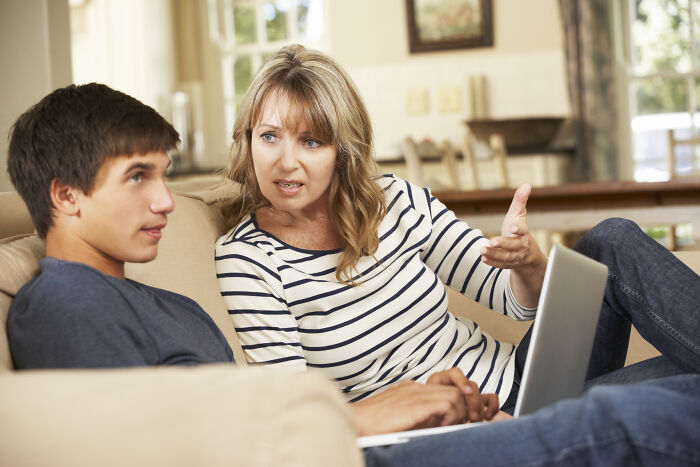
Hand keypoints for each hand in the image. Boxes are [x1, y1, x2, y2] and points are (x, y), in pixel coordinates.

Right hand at [352, 370, 498, 435]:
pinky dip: (451, 416)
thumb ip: (413, 413)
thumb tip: (431, 424)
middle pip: (453, 389)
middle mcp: (416, 387)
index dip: (454, 404)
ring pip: (455, 395)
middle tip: (458, 425)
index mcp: (410, 389)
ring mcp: (417, 393)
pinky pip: (448, 403)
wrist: (356, 421)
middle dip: (462, 408)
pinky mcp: (418, 403)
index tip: (454, 421)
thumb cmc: (371, 423)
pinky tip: (442, 427)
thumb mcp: (396, 414)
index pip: (443, 388)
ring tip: (451, 427)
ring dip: (459, 413)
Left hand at [426, 368, 498, 421]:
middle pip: (470, 385)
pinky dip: (491, 406)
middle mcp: (454, 384)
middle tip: (472, 417)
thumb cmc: (425, 414)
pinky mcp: (476, 400)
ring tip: (475, 421)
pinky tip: (487, 417)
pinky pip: (490, 398)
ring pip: (479, 392)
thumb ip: (434, 408)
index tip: (466, 393)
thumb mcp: (426, 409)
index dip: (462, 381)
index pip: (454, 373)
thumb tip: (442, 416)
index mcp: (439, 380)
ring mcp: (466, 391)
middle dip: (473, 402)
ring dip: (479, 407)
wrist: (427, 420)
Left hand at [480, 184, 543, 270]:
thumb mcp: (519, 216)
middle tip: (492, 241)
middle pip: (513, 245)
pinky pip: (501, 265)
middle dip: (503, 243)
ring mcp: (515, 256)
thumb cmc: (519, 231)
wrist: (527, 255)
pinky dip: (492, 262)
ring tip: (483, 249)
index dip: (519, 229)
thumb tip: (526, 184)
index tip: (513, 227)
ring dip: (494, 254)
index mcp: (524, 233)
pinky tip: (483, 258)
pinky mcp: (508, 264)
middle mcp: (521, 246)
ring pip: (506, 257)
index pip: (523, 230)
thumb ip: (520, 201)